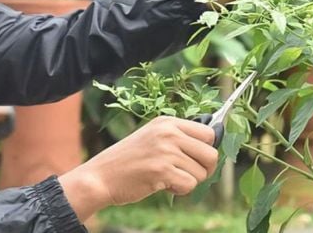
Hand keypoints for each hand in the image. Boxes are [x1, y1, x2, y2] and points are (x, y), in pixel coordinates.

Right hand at [59, 116, 217, 221]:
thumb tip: (211, 145)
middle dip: (203, 169)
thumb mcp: (151, 138)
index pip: (208, 133)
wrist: (101, 176)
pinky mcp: (162, 170)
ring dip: (188, 181)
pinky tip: (162, 184)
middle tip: (185, 173)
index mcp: (166, 122)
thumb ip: (177, 138)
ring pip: (201, 173)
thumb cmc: (127, 160)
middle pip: (211, 154)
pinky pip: (190, 185)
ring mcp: (165, 151)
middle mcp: (168, 133)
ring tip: (166, 177)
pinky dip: (179, 190)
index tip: (195, 158)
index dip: (205, 149)